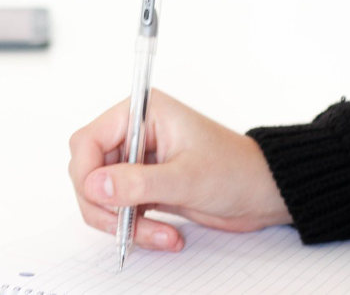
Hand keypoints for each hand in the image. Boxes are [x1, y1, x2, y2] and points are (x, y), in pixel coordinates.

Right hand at [68, 89, 291, 251]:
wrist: (263, 193)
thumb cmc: (236, 171)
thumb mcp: (187, 178)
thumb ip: (138, 182)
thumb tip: (95, 185)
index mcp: (142, 113)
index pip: (88, 140)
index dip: (87, 172)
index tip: (100, 199)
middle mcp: (134, 133)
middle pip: (88, 170)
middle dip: (106, 205)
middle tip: (128, 226)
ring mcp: (137, 160)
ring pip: (102, 195)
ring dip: (123, 222)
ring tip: (160, 235)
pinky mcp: (143, 184)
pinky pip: (119, 209)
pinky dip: (135, 227)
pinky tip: (165, 234)